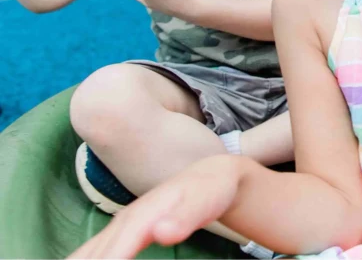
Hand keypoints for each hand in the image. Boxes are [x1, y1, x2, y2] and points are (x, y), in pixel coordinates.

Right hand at [69, 158, 239, 258]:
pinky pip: (91, 254)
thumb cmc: (207, 191)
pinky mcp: (119, 235)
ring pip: (87, 254)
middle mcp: (124, 222)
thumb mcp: (203, 202)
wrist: (207, 176)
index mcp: (143, 215)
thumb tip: (161, 232)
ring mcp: (119, 228)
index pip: (118, 247)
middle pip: (96, 254)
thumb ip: (184, 218)